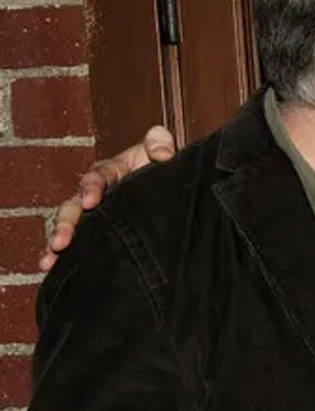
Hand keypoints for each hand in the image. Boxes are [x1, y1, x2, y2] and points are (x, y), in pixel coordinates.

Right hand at [39, 125, 175, 271]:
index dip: (91, 187)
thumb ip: (160, 143)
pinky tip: (51, 267)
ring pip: (71, 227)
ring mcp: (95, 214)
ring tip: (50, 259)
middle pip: (74, 207)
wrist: (168, 186)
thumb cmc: (160, 166)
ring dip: (58, 242)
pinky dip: (64, 255)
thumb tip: (164, 154)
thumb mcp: (161, 150)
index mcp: (110, 172)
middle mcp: (95, 193)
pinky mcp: (98, 230)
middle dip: (65, 224)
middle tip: (61, 241)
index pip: (96, 177)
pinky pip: (78, 243)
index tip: (91, 201)